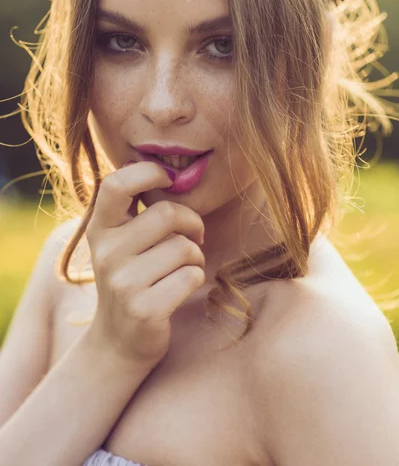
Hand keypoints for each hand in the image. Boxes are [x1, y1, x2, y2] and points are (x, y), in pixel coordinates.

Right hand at [85, 161, 205, 370]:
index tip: (169, 180)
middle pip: (167, 214)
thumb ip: (136, 211)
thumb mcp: (121, 243)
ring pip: (185, 247)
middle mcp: (106, 253)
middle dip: (192, 223)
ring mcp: (123, 283)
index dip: (149, 172)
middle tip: (195, 235)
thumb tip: (175, 171)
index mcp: (99, 229)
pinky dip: (197, 279)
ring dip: (196, 256)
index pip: (116, 184)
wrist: (119, 341)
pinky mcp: (145, 309)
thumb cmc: (132, 279)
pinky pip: (192, 275)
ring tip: (183, 268)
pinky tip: (180, 288)